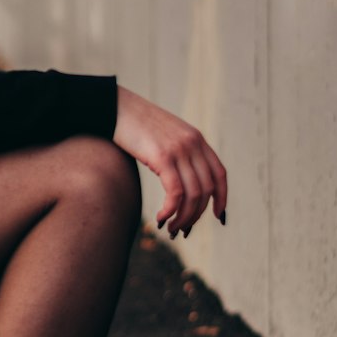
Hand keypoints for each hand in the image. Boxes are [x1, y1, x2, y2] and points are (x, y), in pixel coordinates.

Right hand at [112, 86, 226, 237]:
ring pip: (193, 194)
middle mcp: (193, 143)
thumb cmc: (133, 125)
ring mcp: (179, 149)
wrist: (114, 108)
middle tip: (182, 229)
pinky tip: (160, 217)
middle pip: (206, 189)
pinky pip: (176, 192)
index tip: (218, 216)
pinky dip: (171, 210)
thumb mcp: (164, 136)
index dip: (221, 197)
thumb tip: (179, 181)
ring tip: (169, 228)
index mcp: (196, 139)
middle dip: (196, 214)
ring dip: (183, 217)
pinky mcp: (162, 156)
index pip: (219, 174)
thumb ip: (177, 153)